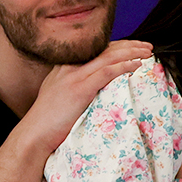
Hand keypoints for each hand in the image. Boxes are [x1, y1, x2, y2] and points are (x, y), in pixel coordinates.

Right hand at [23, 40, 152, 151]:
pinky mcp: (79, 89)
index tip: (134, 47)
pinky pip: (107, 72)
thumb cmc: (48, 123)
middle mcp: (69, 67)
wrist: (33, 135)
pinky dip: (124, 66)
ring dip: (131, 52)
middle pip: (104, 49)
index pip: (95, 50)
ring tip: (148, 53)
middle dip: (129, 45)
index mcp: (64, 67)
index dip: (117, 46)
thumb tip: (96, 90)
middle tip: (147, 46)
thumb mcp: (60, 98)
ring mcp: (73, 77)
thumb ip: (75, 88)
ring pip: (108, 56)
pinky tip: (137, 65)